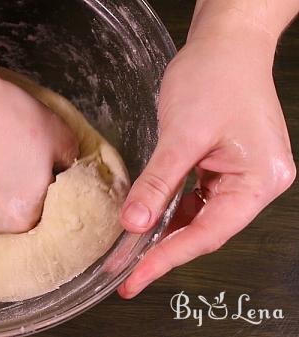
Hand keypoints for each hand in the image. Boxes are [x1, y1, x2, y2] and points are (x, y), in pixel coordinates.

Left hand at [117, 18, 295, 297]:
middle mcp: (255, 185)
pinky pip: (194, 199)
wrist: (225, 42)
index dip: (167, 259)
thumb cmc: (215, 77)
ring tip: (129, 255)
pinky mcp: (224, 167)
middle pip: (204, 230)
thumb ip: (157, 183)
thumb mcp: (181, 135)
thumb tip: (134, 224)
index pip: (207, 233)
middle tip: (125, 274)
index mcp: (258, 182)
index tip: (135, 279)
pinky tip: (147, 222)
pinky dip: (169, 211)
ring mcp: (240, 176)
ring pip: (197, 217)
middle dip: (161, 251)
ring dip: (163, 234)